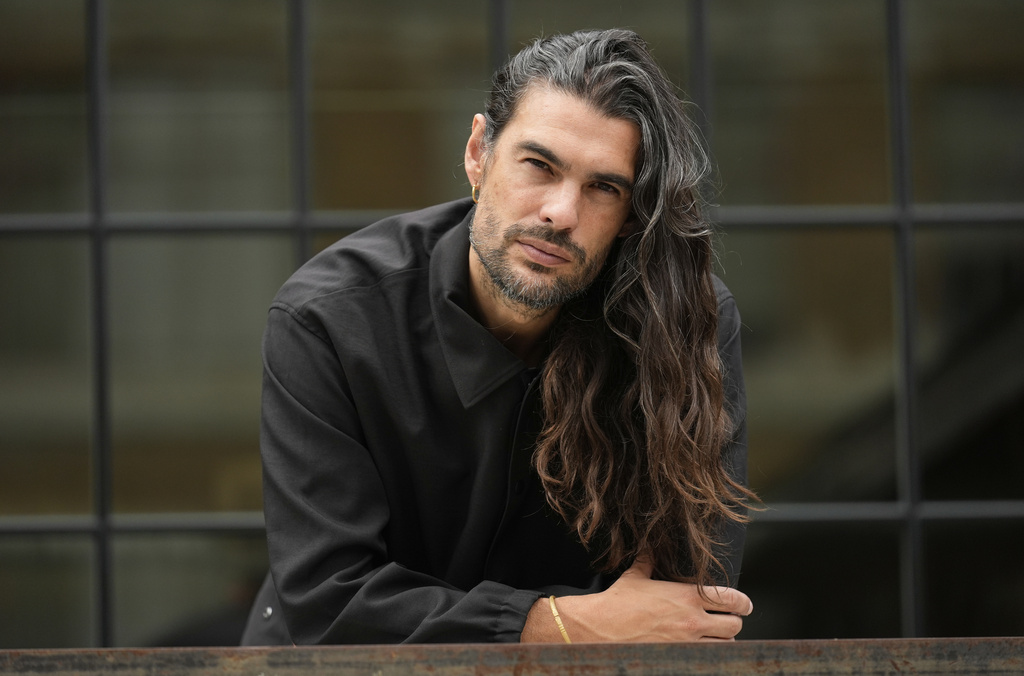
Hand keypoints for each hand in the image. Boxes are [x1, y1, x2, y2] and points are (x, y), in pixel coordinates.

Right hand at [523, 559, 752, 642]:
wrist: (600, 628)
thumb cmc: (617, 603)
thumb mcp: (635, 577)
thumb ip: (648, 562)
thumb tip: (650, 548)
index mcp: (686, 596)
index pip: (731, 599)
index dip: (743, 603)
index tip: (744, 606)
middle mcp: (692, 621)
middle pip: (734, 626)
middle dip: (733, 624)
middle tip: (727, 623)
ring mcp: (687, 644)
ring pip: (725, 647)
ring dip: (722, 642)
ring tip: (713, 639)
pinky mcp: (679, 660)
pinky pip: (708, 661)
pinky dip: (709, 657)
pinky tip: (701, 653)